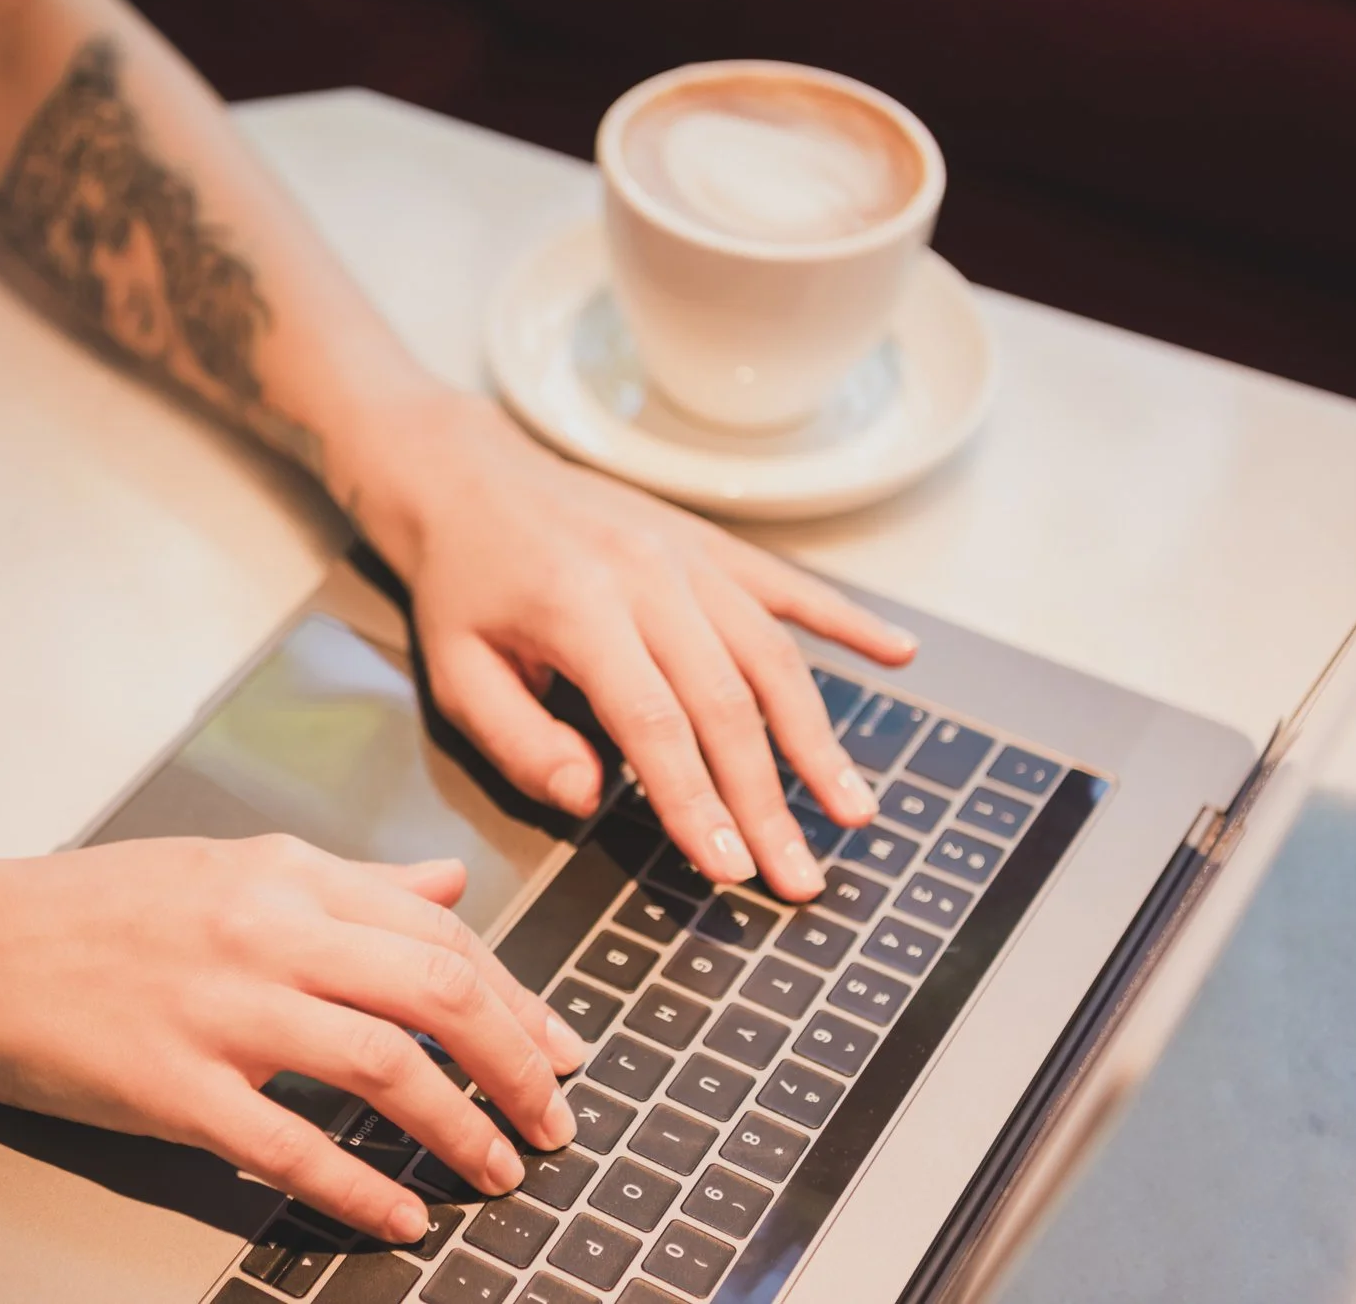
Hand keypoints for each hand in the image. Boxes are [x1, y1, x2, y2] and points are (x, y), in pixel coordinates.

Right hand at [0, 834, 586, 1241]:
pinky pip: (292, 1147)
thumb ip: (349, 881)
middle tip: (556, 1119)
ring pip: (385, 1067)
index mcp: (288, 875)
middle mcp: (266, 930)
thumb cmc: (95, 909)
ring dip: (463, 1128)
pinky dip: (363, 1187)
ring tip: (500, 1169)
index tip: (559, 1049)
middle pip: (437, 995)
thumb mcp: (231, 865)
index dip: (519, 1000)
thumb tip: (448, 886)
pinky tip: (403, 1213)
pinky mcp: (172, 1087)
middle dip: (518, 1065)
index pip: (442, 935)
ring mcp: (221, 1010)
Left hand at [350, 394, 916, 900]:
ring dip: (819, 738)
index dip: (697, 801)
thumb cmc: (463, 588)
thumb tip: (588, 798)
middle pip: (728, 703)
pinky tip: (899, 655)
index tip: (732, 867)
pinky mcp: (712, 544)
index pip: (654, 724)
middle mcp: (649, 576)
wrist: (472, 478)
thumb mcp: (456, 672)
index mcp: (579, 610)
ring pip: (773, 655)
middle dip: (770, 800)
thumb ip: (518, 741)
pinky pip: (790, 587)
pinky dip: (849, 621)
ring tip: (853, 809)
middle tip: (801, 878)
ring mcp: (689, 555)